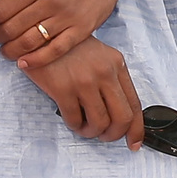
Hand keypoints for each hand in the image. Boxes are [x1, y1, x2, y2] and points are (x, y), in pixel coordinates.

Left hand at [0, 0, 118, 65]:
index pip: (2, 8)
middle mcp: (50, 2)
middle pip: (13, 28)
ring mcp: (65, 18)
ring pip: (30, 41)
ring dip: (12, 50)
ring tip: (7, 51)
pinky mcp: (80, 31)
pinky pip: (55, 50)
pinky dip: (37, 60)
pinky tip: (24, 62)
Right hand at [24, 39, 144, 146]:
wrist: (40, 34)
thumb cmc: (68, 47)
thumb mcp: (99, 56)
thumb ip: (111, 79)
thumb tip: (118, 113)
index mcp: (117, 64)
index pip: (135, 104)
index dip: (136, 129)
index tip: (133, 143)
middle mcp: (104, 72)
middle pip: (122, 118)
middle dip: (113, 135)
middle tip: (103, 135)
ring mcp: (84, 81)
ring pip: (99, 123)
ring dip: (91, 132)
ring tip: (83, 127)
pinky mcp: (63, 88)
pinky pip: (75, 120)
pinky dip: (75, 126)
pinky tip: (71, 119)